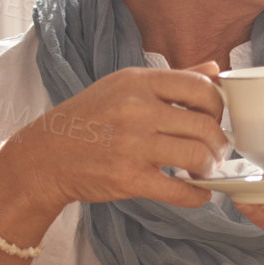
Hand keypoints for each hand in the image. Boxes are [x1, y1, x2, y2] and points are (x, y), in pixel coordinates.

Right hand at [5, 62, 230, 212]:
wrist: (45, 156)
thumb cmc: (88, 119)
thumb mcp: (124, 86)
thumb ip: (172, 79)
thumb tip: (215, 68)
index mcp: (138, 82)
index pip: (201, 87)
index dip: (218, 107)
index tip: (215, 120)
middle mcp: (136, 109)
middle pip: (204, 125)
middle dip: (219, 143)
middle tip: (216, 152)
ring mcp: (132, 144)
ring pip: (196, 156)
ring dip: (208, 167)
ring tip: (203, 170)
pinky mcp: (128, 178)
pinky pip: (179, 190)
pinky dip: (197, 195)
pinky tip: (197, 193)